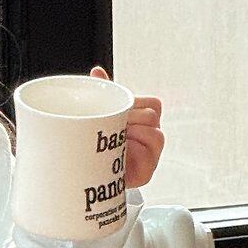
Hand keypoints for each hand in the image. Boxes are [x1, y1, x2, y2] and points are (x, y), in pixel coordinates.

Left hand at [89, 65, 164, 188]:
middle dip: (130, 118)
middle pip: (152, 116)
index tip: (117, 111)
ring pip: (155, 134)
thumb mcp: (104, 117)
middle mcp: (153, 135)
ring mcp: (152, 154)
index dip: (135, 103)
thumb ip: (105, 95)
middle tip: (109, 125)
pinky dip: (133, 152)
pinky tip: (118, 152)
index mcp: (146, 120)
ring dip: (132, 134)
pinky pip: (148, 157)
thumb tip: (97, 72)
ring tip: (113, 138)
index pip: (153, 103)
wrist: (92, 176)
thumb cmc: (102, 144)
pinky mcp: (147, 172)